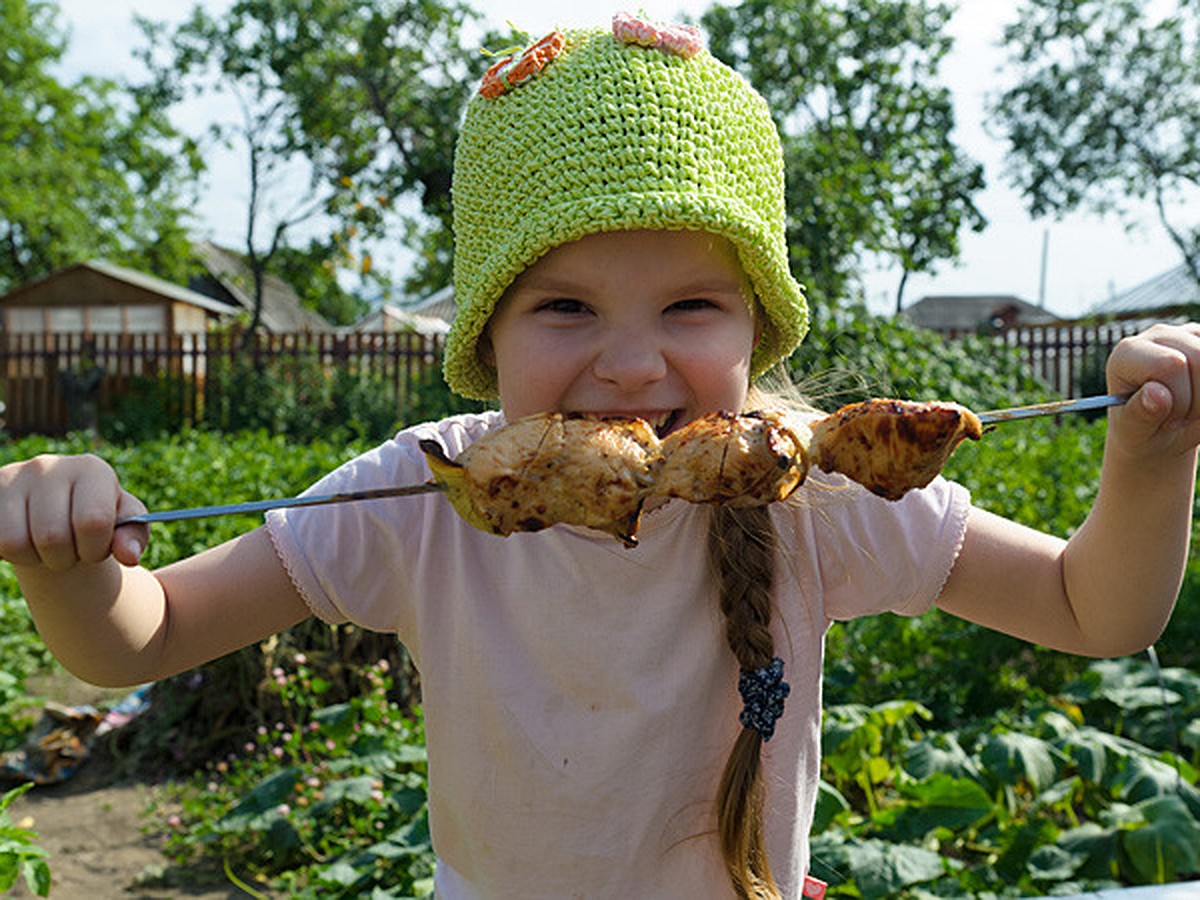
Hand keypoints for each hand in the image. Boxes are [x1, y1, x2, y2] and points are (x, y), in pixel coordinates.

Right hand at [0, 454, 148, 570]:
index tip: (96, 547)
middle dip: (66, 558)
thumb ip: (134, 537)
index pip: (92, 522)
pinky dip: (12, 554)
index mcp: (92, 469)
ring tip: (48, 545)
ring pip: (16, 543)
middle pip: (52, 537)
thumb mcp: (125, 525)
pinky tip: (26, 540)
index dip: (95, 549)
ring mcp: (12, 477)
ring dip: (36, 558)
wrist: (60, 513)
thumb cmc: (97, 519)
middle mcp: (48, 466)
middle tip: (71, 550)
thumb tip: (129, 555)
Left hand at [1105, 322, 1199, 461]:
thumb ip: (1141, 414)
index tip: (1166, 419)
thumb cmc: (1143, 432)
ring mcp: (1186, 333)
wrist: (1162, 433)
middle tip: (1180, 416)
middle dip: (1197, 400)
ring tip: (1190, 408)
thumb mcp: (1136, 432)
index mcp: (1127, 353)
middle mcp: (1155, 335)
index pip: (1171, 365)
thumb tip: (1156, 393)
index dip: (1179, 400)